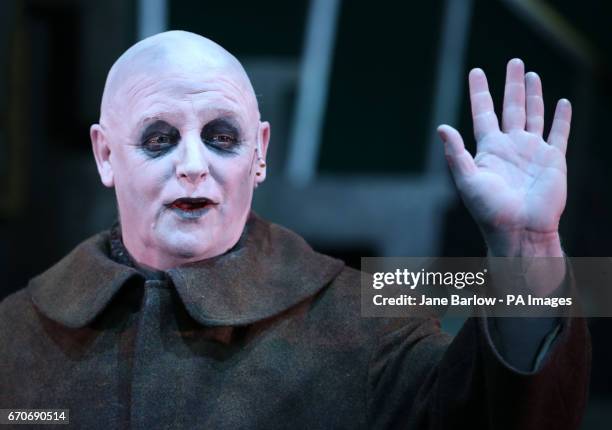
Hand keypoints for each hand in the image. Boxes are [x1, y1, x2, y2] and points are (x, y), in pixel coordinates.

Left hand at [438, 58, 570, 256]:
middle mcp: (510, 146)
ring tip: (532, 74)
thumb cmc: (490, 210)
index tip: (476, 71)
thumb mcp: (468, 181)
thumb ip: (455, 154)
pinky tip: (561, 103)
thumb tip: (442, 127)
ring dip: (534, 95)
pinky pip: (558, 133)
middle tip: (514, 62)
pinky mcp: (553, 160)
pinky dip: (561, 118)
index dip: (480, 92)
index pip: (483, 112)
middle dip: (512, 85)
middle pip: (511, 107)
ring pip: (533, 115)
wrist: (520, 230)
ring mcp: (532, 151)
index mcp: (489, 149)